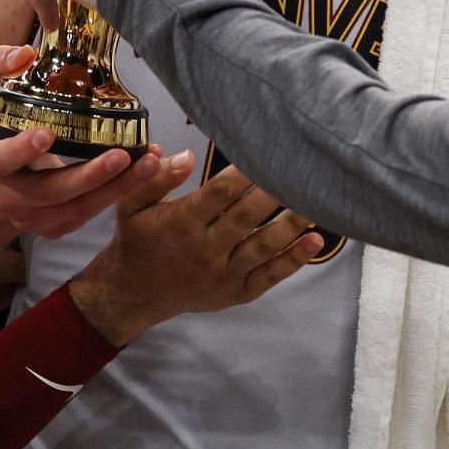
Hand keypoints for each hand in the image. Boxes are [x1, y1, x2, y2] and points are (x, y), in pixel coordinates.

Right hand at [0, 44, 167, 238]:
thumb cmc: (0, 124)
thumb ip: (2, 65)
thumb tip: (25, 53)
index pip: (0, 160)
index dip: (21, 150)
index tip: (47, 134)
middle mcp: (8, 196)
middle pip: (50, 192)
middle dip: (89, 176)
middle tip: (121, 155)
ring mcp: (33, 216)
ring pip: (77, 208)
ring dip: (117, 188)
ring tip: (149, 163)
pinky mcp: (56, 225)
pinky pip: (90, 214)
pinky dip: (120, 193)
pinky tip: (146, 171)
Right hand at [69, 164, 321, 346]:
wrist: (133, 294)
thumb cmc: (137, 242)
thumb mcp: (131, 206)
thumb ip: (155, 178)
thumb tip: (186, 154)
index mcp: (182, 223)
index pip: (219, 193)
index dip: (244, 174)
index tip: (265, 153)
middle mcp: (205, 250)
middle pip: (246, 217)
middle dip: (274, 193)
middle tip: (300, 170)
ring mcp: (223, 274)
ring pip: (263, 246)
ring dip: (291, 225)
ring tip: (316, 202)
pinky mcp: (236, 293)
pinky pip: (269, 277)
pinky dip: (294, 260)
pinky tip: (315, 242)